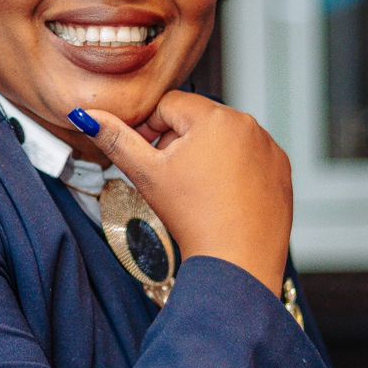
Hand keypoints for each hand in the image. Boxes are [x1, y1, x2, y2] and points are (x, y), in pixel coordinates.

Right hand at [78, 93, 292, 295]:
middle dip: (180, 143)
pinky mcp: (282, 168)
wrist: (237, 262)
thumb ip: (116, 139)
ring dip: (207, 155)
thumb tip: (85, 114)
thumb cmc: (191, 218)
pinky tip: (223, 197)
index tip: (150, 160)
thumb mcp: (146, 174)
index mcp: (214, 116)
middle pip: (198, 120)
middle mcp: (247, 124)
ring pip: (224, 138)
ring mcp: (269, 146)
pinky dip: (235, 170)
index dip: (151, 131)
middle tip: (173, 181)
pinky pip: (250, 157)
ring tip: (199, 191)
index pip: (169, 105)